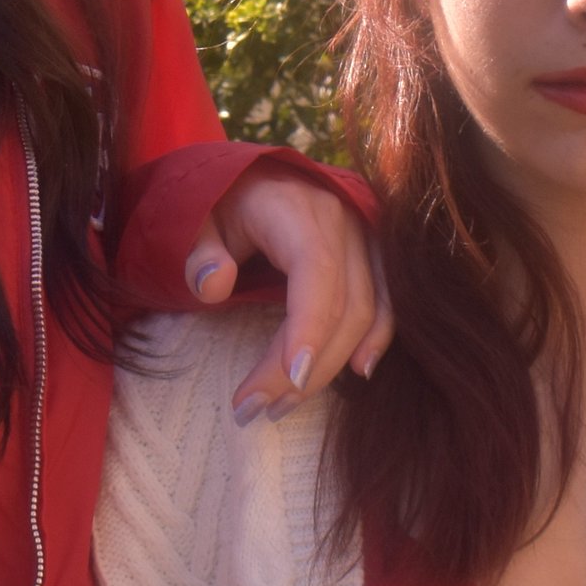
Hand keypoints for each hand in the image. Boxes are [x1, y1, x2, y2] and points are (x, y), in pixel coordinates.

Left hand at [187, 165, 392, 417]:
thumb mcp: (197, 219)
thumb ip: (199, 252)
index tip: (289, 380)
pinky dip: (376, 339)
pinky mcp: (375, 253)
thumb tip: (212, 286)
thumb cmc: (223, 202)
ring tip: (283, 404)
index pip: (316, 271)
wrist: (258, 176)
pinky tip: (357, 373)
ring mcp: (365, 236)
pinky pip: (388, 302)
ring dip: (332, 366)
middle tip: (256, 408)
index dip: (309, 328)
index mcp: (296, 207)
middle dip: (304, 367)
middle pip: (343, 304)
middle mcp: (342, 219)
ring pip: (367, 311)